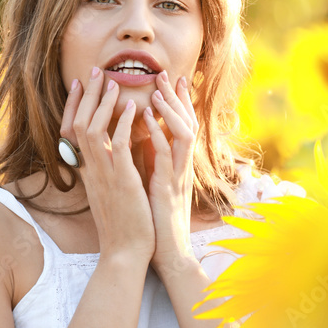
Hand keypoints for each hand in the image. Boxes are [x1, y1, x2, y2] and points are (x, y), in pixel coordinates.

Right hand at [60, 67, 154, 262]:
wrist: (128, 253)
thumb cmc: (125, 223)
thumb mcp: (112, 190)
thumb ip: (110, 167)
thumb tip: (115, 146)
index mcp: (88, 173)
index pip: (71, 132)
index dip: (74, 106)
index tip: (80, 84)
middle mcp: (91, 171)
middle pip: (77, 124)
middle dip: (86, 96)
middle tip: (93, 71)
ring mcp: (104, 176)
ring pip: (92, 130)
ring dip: (102, 103)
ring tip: (112, 82)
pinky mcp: (122, 181)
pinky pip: (117, 146)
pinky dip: (123, 123)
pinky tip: (134, 107)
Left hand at [142, 70, 198, 275]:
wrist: (167, 253)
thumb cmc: (157, 221)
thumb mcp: (154, 184)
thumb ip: (151, 161)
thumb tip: (141, 139)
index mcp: (176, 165)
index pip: (180, 126)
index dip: (177, 102)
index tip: (171, 80)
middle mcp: (181, 166)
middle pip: (186, 123)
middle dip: (177, 98)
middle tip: (167, 74)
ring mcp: (177, 177)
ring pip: (183, 135)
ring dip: (170, 112)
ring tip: (158, 92)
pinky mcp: (169, 189)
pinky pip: (167, 158)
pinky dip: (159, 137)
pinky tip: (149, 122)